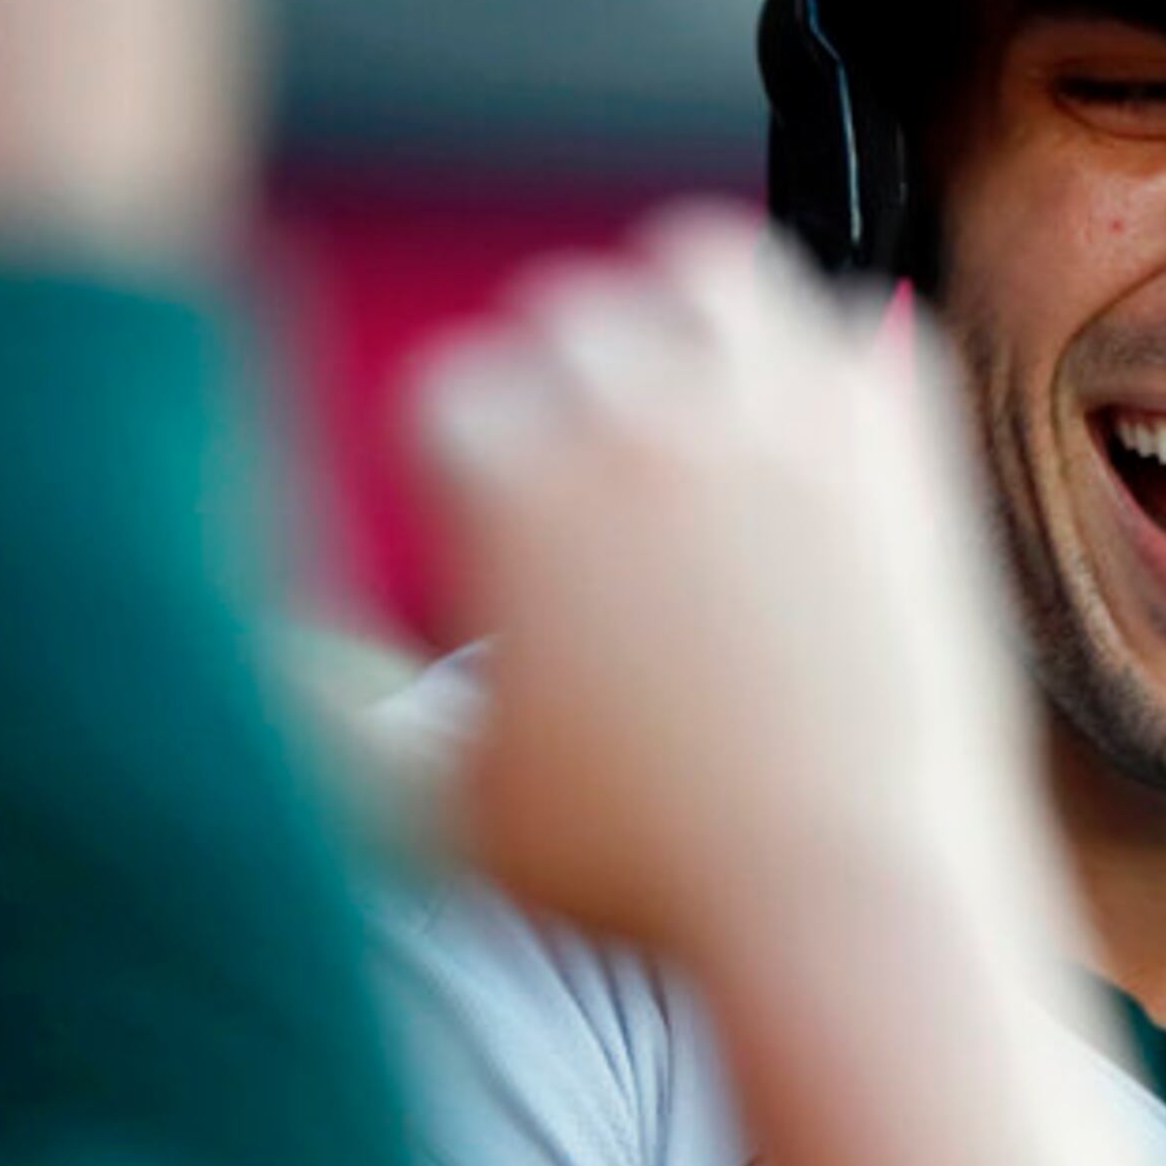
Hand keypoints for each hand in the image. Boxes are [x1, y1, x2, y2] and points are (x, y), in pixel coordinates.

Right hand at [410, 206, 1041, 962]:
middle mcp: (637, 417)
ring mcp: (776, 412)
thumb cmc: (643, 877)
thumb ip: (341, 727)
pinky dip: (832, 359)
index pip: (453, 391)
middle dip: (567, 381)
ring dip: (690, 313)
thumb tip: (271, 671)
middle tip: (592, 475)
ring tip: (696, 394)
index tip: (495, 524)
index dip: (465, 464)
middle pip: (571, 309)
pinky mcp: (893, 440)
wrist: (850, 899)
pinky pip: (858, 320)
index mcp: (511, 480)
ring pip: (712, 265)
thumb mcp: (442, 815)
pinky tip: (815, 433)